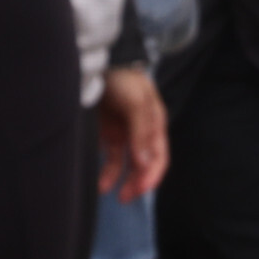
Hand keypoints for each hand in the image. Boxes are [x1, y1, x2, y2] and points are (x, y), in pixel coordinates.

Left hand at [97, 66, 169, 202]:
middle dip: (137, 182)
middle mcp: (141, 132)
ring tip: (109, 193)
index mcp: (155, 125)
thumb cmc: (123, 78)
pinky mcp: (106, 132)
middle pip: (143, 164)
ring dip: (120, 180)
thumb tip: (145, 162)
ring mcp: (123, 132)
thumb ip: (141, 131)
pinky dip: (106, 171)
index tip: (141, 190)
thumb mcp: (137, 101)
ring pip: (125, 164)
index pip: (159, 157)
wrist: (99, 60)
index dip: (152, 175)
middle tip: (125, 198)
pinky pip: (109, 157)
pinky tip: (99, 183)